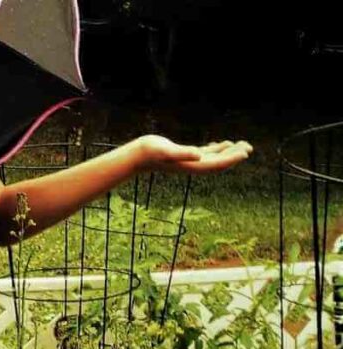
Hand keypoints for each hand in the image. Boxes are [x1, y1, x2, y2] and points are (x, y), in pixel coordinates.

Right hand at [133, 135, 252, 174]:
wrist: (136, 156)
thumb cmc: (149, 153)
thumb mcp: (166, 151)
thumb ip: (183, 153)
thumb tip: (198, 154)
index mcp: (191, 166)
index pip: (216, 164)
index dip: (231, 159)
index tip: (245, 152)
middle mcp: (192, 165)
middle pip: (218, 163)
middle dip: (234, 156)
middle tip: (249, 147)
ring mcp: (189, 161)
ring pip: (214, 158)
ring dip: (228, 152)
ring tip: (242, 144)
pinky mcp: (185, 155)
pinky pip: (205, 153)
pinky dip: (216, 149)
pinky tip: (222, 144)